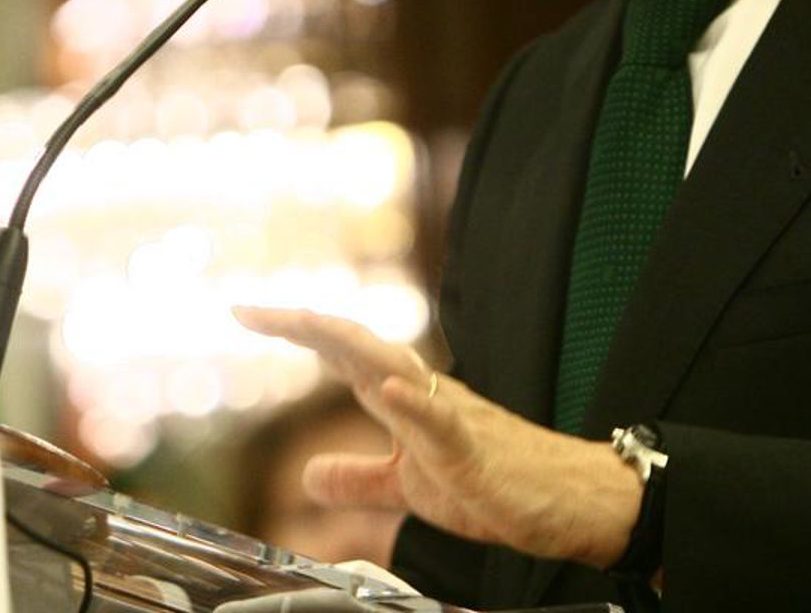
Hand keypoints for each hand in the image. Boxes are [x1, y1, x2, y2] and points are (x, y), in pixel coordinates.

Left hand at [232, 306, 641, 569]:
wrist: (563, 500)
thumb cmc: (494, 481)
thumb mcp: (408, 487)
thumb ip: (360, 476)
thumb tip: (307, 476)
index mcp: (402, 397)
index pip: (339, 352)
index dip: (295, 330)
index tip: (246, 313)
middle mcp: (419, 392)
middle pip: (355, 344)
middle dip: (303, 324)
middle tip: (249, 309)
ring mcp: (447, 416)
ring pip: (392, 368)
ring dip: (347, 343)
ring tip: (303, 321)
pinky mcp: (474, 450)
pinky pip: (442, 423)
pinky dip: (415, 404)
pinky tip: (390, 390)